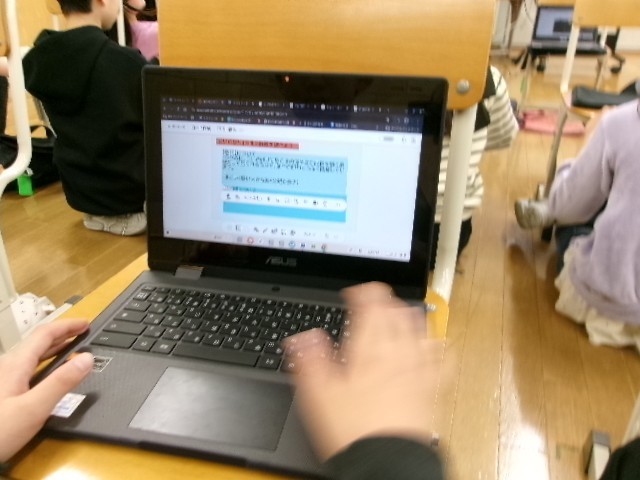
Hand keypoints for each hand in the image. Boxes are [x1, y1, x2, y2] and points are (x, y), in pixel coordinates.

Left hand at [0, 319, 93, 461]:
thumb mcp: (34, 409)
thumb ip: (61, 382)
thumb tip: (87, 358)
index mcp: (16, 366)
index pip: (44, 335)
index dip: (67, 326)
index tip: (86, 324)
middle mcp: (7, 368)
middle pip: (36, 342)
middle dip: (61, 334)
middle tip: (82, 333)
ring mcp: (2, 380)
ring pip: (30, 355)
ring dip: (53, 348)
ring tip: (70, 348)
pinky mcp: (1, 393)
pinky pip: (26, 368)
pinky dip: (44, 363)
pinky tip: (47, 374)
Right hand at [284, 282, 443, 460]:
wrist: (386, 462)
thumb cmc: (352, 430)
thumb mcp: (318, 395)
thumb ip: (310, 360)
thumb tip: (301, 337)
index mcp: (368, 349)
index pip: (371, 304)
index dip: (362, 292)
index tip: (354, 294)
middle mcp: (396, 353)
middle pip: (398, 312)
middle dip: (386, 301)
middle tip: (376, 301)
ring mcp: (418, 369)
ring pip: (421, 329)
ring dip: (411, 316)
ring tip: (402, 313)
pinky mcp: (432, 388)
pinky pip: (443, 360)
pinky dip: (439, 348)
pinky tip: (437, 345)